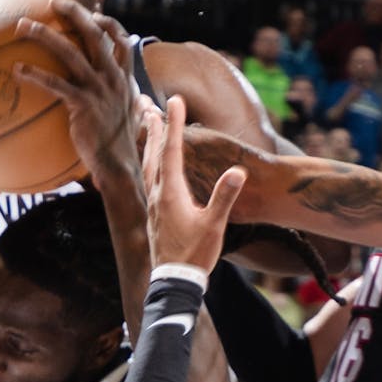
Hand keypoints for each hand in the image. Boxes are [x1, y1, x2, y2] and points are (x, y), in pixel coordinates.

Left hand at [12, 0, 139, 186]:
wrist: (119, 166)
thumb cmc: (116, 145)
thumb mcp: (126, 116)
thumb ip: (120, 100)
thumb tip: (114, 97)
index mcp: (124, 79)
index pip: (121, 41)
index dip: (107, 23)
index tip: (91, 13)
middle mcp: (113, 78)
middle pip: (95, 35)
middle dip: (74, 14)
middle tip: (53, 1)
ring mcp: (99, 90)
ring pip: (70, 52)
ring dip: (44, 35)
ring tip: (22, 26)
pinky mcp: (83, 104)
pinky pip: (55, 83)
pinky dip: (35, 74)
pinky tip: (17, 70)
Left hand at [142, 95, 245, 273]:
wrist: (174, 281)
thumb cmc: (195, 254)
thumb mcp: (214, 226)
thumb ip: (224, 197)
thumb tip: (237, 171)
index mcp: (170, 192)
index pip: (172, 150)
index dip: (174, 123)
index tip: (175, 99)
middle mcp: (156, 193)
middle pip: (151, 151)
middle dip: (151, 124)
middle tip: (145, 100)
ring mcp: (152, 203)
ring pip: (146, 163)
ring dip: (146, 140)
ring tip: (144, 122)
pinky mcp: (153, 212)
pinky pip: (147, 176)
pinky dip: (147, 159)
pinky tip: (149, 161)